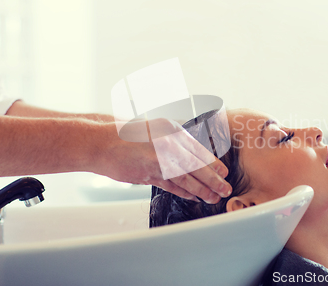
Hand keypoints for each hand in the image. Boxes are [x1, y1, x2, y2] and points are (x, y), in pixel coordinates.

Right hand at [93, 119, 231, 203]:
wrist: (101, 142)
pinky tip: (194, 197)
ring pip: (186, 177)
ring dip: (201, 189)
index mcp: (171, 129)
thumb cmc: (127, 135)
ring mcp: (157, 159)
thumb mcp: (155, 129)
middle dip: (213, 179)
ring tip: (213, 197)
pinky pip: (171, 185)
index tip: (224, 172)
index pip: (198, 149)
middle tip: (226, 188)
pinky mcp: (147, 174)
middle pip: (196, 164)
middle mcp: (167, 143)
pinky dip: (184, 192)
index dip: (212, 163)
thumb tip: (192, 152)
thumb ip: (173, 139)